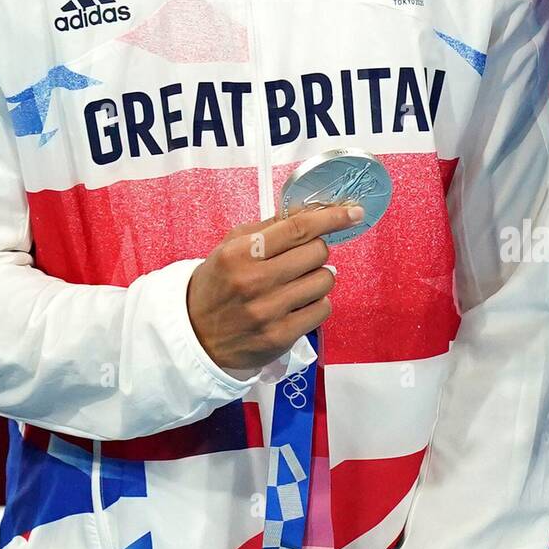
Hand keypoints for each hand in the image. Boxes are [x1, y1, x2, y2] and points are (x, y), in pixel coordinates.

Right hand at [186, 201, 362, 373]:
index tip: (351, 212)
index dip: (330, 217)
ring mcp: (269, 311)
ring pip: (324, 280)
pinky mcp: (281, 336)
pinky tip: (299, 303)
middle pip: (317, 252)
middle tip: (303, 257)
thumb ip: (269, 227)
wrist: (197, 335)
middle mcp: (255, 281)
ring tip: (300, 282)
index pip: (298, 228)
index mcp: (241, 252)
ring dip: (318, 277)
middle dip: (317, 250)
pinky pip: (322, 310)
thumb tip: (311, 211)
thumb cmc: (218, 283)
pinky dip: (317, 303)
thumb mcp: (231, 246)